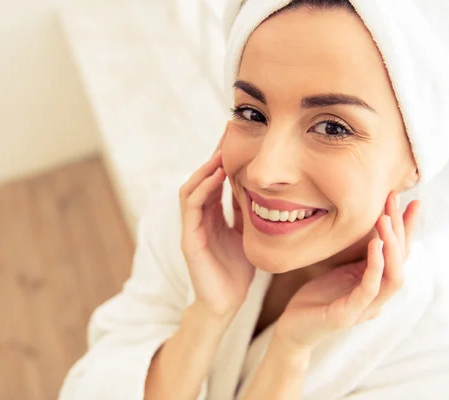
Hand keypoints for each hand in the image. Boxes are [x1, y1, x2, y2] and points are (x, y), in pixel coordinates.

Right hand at [179, 135, 254, 320]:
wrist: (226, 303)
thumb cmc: (236, 269)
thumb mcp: (246, 233)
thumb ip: (245, 211)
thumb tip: (259, 187)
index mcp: (212, 214)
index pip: (215, 178)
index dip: (224, 157)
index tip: (239, 135)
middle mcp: (199, 216)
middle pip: (202, 176)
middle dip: (215, 154)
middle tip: (230, 130)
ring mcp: (192, 227)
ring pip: (191, 188)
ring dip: (206, 168)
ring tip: (222, 150)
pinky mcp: (189, 240)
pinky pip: (191, 208)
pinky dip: (203, 189)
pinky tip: (217, 176)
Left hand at [274, 193, 421, 350]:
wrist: (293, 328)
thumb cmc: (317, 297)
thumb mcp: (340, 270)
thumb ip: (359, 256)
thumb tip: (370, 226)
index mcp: (377, 284)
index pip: (400, 254)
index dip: (407, 228)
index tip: (411, 200)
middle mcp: (378, 297)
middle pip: (402, 261)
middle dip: (402, 228)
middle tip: (396, 199)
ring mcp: (366, 308)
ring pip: (393, 276)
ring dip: (393, 245)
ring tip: (386, 218)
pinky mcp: (348, 315)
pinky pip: (370, 288)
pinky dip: (375, 265)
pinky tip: (375, 244)